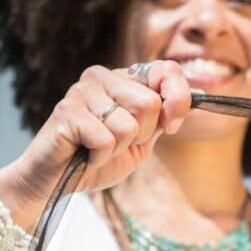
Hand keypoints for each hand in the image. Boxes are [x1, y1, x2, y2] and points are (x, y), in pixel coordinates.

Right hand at [0, 61, 191, 228]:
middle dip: (143, 134)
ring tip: (99, 148)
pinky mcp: (67, 111)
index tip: (172, 125)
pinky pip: (107, 139)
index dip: (178, 100)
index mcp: (124, 79)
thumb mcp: (142, 140)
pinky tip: (86, 154)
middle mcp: (103, 76)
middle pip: (150, 103)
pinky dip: (101, 156)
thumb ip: (164, 118)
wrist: (57, 181)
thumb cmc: (98, 159)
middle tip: (119, 143)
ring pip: (130, 123)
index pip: (166, 69)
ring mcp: (82, 91)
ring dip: (120, 147)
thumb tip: (193, 96)